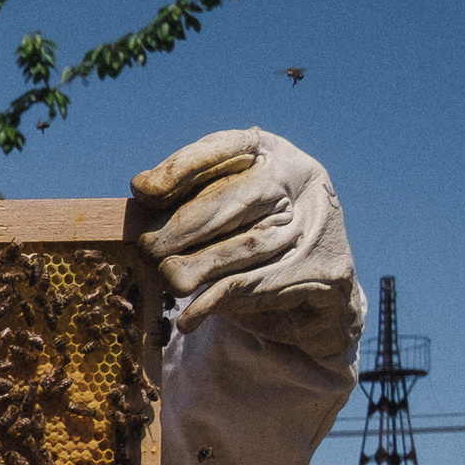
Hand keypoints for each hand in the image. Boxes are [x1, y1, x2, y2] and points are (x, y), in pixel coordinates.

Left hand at [131, 128, 361, 362]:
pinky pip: (259, 285)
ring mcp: (316, 225)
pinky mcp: (322, 272)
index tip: (144, 191)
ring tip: (169, 279)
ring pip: (248, 244)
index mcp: (273, 153)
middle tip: (148, 249)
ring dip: (200, 266)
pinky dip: (215, 302)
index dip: (183, 168)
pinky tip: (188, 317)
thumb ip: (192, 198)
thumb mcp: (224, 210)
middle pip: (237, 198)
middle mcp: (300, 180)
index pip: (227, 147)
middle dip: (184, 226)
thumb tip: (143, 194)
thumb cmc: (251, 244)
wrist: (314, 299)